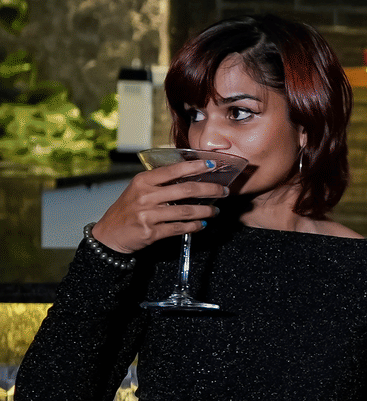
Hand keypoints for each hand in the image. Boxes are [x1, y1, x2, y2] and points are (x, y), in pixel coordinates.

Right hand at [91, 159, 232, 253]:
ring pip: (185, 211)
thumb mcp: (139, 189)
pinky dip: (194, 226)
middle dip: (209, 190)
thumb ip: (160, 182)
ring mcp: (148, 215)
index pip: (173, 170)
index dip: (195, 167)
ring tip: (215, 210)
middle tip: (224, 191)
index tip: (213, 165)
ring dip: (205, 211)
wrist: (109, 234)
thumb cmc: (128, 209)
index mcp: (143, 181)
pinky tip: (202, 224)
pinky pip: (179, 228)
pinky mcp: (151, 232)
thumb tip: (191, 175)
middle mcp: (145, 196)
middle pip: (185, 190)